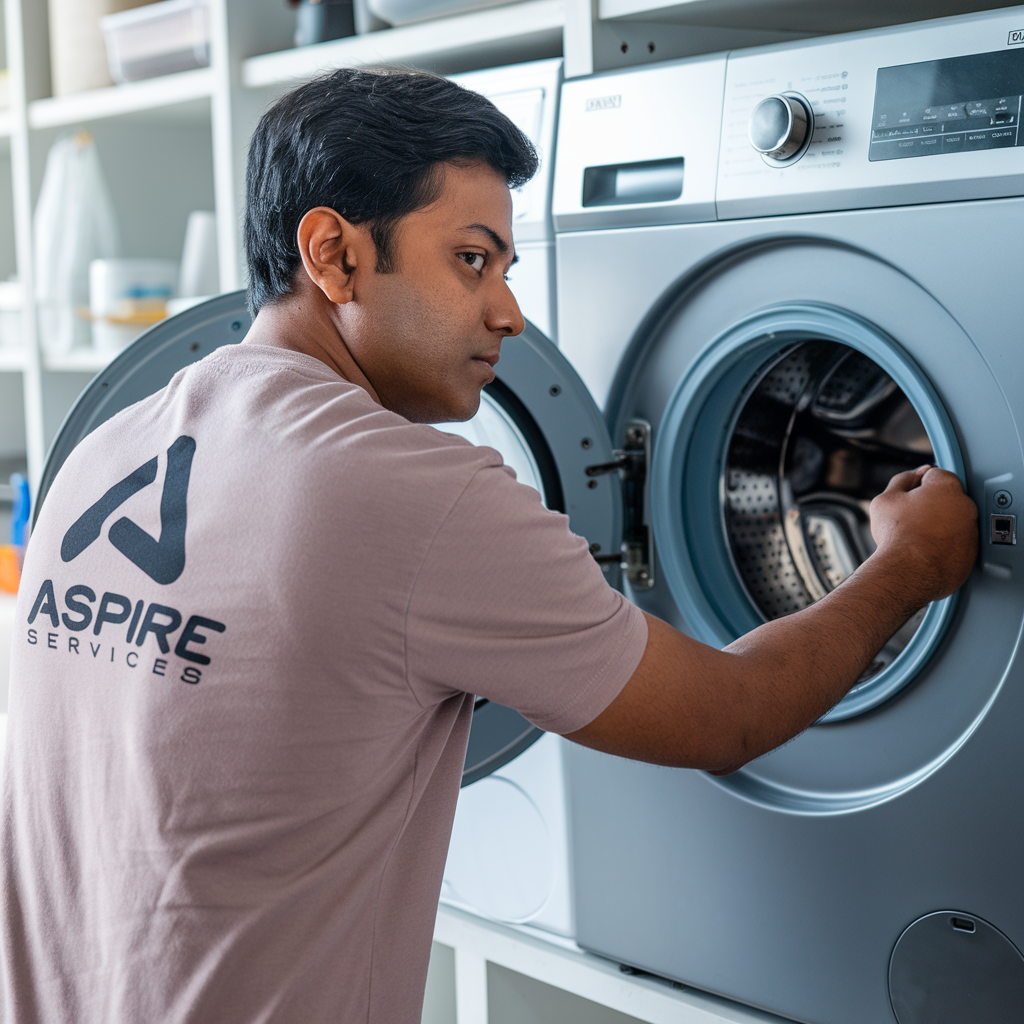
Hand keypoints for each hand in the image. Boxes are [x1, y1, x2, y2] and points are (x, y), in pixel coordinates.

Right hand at [869, 465, 977, 605]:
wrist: (908, 571)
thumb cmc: (898, 534)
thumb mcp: (886, 498)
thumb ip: (903, 480)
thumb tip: (915, 475)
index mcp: (946, 486)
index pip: (935, 474)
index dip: (918, 484)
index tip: (909, 496)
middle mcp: (965, 505)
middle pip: (947, 497)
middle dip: (932, 503)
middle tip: (911, 517)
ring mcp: (971, 530)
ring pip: (954, 521)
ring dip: (940, 524)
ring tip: (917, 536)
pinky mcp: (972, 552)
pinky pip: (958, 542)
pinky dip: (946, 544)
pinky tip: (927, 549)